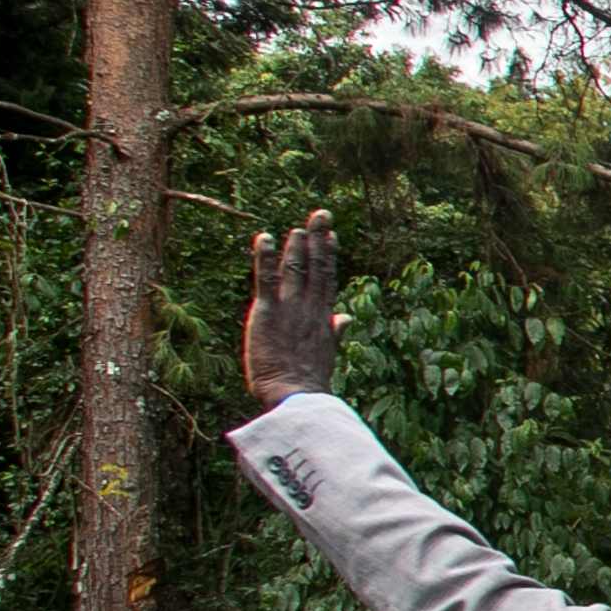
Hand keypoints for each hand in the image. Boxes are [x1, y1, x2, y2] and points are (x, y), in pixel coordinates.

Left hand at [242, 209, 342, 408]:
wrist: (297, 395)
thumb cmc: (308, 381)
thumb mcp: (326, 353)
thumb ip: (334, 330)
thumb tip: (345, 317)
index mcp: (323, 318)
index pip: (327, 279)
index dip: (329, 255)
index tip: (332, 235)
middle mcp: (310, 308)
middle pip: (317, 267)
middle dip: (319, 239)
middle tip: (321, 214)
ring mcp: (291, 309)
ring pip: (295, 269)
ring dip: (296, 245)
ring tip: (297, 226)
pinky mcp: (268, 313)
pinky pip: (267, 279)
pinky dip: (265, 258)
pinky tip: (264, 237)